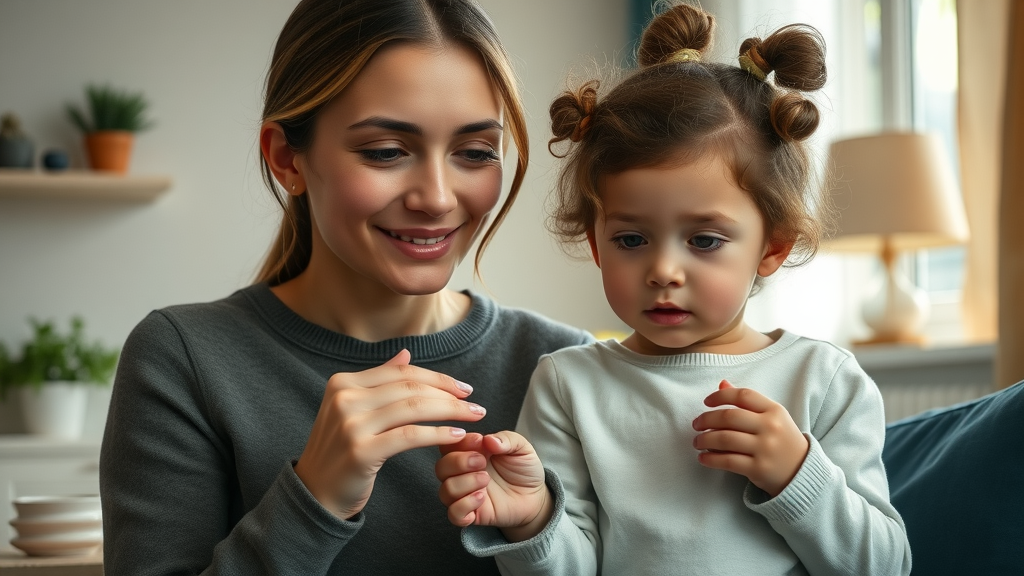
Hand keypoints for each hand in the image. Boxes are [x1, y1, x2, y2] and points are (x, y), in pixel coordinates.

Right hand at [294, 349, 485, 519]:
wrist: (315, 493)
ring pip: (413, 408)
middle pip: (409, 387)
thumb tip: (405, 355)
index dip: (436, 377)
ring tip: (473, 417)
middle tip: (474, 402)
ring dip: (450, 411)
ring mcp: (350, 424)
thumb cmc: (341, 451)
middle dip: (448, 393)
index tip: (462, 388)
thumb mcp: (353, 411)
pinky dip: (438, 434)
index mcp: (342, 383)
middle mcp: (344, 398)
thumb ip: (378, 382)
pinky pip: (409, 436)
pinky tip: (457, 436)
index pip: (400, 373)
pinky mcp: (361, 451)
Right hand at [435, 431, 551, 541]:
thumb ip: (507, 439)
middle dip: (458, 462)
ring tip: (485, 479)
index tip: (478, 441)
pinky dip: (464, 505)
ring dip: (464, 483)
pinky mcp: (472, 514)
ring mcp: (465, 495)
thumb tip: (488, 439)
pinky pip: (454, 514)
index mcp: (470, 453)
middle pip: (441, 467)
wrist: (535, 497)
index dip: (458, 442)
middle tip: (481, 461)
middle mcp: (462, 474)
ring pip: (445, 490)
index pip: (449, 445)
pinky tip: (482, 498)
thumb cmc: (523, 469)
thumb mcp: (521, 447)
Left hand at [692, 380, 808, 496]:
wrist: (802, 473)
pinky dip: (711, 459)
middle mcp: (770, 427)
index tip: (706, 402)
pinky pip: (728, 461)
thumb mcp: (772, 417)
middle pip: (729, 417)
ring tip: (697, 442)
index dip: (720, 396)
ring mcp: (765, 448)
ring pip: (725, 439)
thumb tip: (722, 384)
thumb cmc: (782, 440)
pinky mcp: (759, 469)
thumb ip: (748, 402)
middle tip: (696, 424)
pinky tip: (703, 458)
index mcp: (774, 410)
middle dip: (706, 419)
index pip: (743, 395)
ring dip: (704, 440)